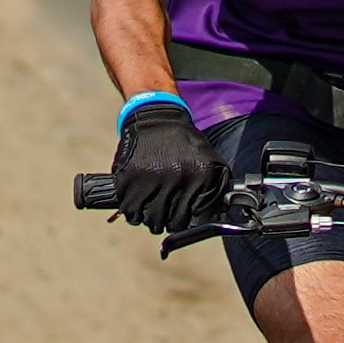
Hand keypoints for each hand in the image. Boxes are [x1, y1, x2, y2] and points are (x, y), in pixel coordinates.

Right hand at [110, 96, 225, 239]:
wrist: (157, 118)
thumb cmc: (184, 145)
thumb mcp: (210, 162)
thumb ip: (215, 190)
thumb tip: (213, 218)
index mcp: (200, 175)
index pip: (199, 219)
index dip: (192, 220)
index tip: (186, 215)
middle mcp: (177, 178)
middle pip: (174, 223)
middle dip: (171, 220)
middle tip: (167, 210)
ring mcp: (152, 179)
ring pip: (151, 221)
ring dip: (151, 218)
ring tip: (153, 206)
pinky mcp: (129, 179)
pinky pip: (130, 211)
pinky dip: (134, 212)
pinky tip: (139, 201)